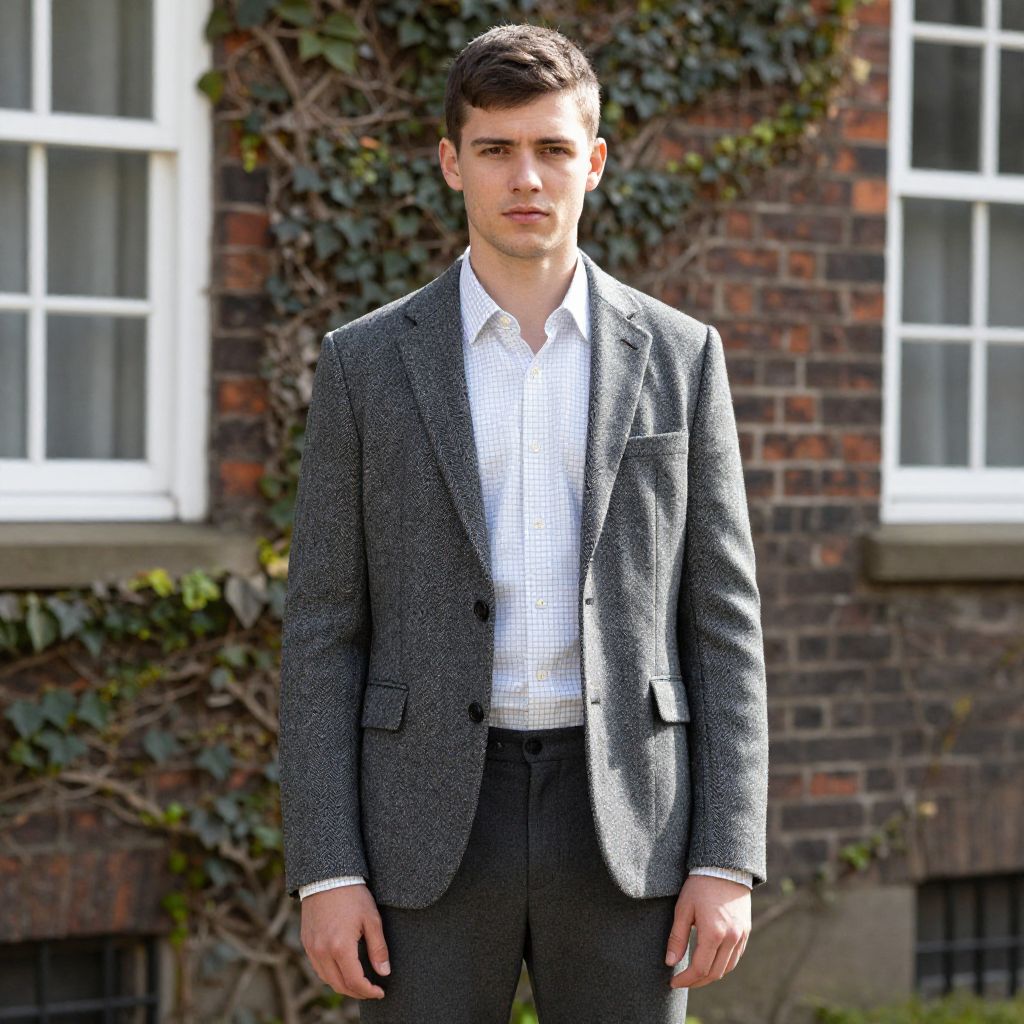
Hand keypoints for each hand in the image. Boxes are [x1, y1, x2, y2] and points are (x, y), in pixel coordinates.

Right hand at [301, 883, 390, 999]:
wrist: (327, 876)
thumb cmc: (353, 895)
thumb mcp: (371, 919)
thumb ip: (378, 948)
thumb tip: (384, 972)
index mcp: (340, 947)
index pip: (355, 982)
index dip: (369, 991)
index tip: (380, 992)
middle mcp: (322, 951)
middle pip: (339, 985)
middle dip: (357, 992)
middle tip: (371, 990)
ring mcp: (312, 947)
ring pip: (326, 979)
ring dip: (343, 985)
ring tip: (358, 982)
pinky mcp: (306, 941)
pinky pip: (317, 967)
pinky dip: (330, 974)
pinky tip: (342, 969)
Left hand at [665, 874, 750, 988]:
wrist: (725, 867)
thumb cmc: (700, 886)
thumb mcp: (683, 909)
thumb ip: (677, 938)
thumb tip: (670, 962)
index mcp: (714, 933)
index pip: (699, 968)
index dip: (686, 980)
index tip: (673, 982)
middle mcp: (731, 938)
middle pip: (714, 973)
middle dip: (697, 981)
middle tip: (682, 981)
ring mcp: (741, 936)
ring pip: (727, 968)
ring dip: (711, 975)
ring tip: (694, 974)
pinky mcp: (746, 931)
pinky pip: (736, 957)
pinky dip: (723, 965)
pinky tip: (711, 961)